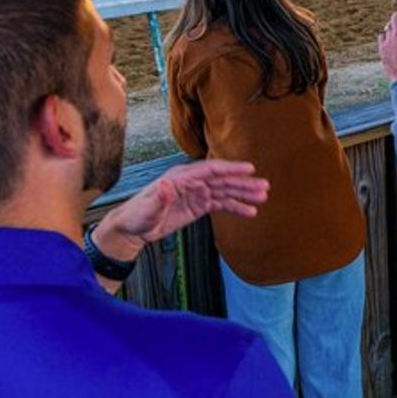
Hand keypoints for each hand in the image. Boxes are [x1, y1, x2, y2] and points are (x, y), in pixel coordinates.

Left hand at [93, 160, 268, 262]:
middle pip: (222, 180)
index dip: (230, 168)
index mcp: (181, 177)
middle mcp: (192, 182)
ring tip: (263, 197)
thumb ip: (159, 197)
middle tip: (264, 186)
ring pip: (225, 191)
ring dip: (244, 194)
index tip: (249, 169)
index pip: (211, 170)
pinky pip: (221, 204)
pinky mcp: (198, 206)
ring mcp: (196, 193)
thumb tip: (167, 186)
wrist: (132, 229)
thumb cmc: (136, 215)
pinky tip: (249, 211)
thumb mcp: (146, 208)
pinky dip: (236, 207)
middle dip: (243, 183)